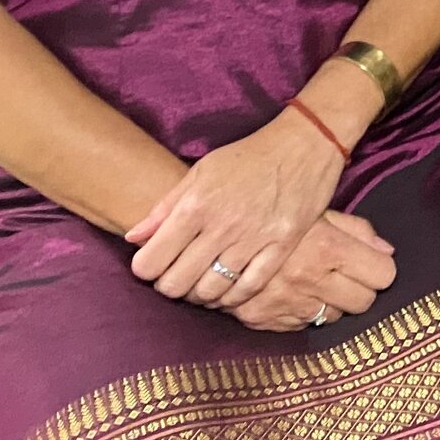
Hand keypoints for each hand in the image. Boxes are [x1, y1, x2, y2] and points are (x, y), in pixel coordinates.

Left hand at [125, 109, 344, 310]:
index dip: (145, 269)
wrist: (306, 142)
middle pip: (176, 284)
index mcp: (196, 206)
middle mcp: (222, 226)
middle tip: (177, 276)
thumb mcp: (201, 171)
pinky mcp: (282, 245)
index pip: (150, 262)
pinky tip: (228, 288)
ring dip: (200, 294)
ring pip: (211, 291)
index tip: (153, 263)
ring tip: (202, 283)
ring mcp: (254, 238)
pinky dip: (233, 297)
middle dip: (170, 286)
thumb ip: (165, 207)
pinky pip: (249, 287)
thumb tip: (133, 238)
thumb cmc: (249, 156)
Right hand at [228, 210, 397, 332]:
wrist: (208, 232)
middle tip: (346, 275)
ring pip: (333, 318)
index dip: (379, 269)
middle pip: (364, 302)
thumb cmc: (272, 214)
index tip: (370, 263)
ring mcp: (286, 304)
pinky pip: (301, 325)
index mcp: (328, 249)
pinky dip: (302, 313)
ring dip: (331, 303)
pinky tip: (291, 292)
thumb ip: (356, 231)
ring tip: (316, 283)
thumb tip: (386, 252)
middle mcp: (309, 281)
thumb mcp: (318, 211)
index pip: (383, 275)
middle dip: (361, 289)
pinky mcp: (263, 321)